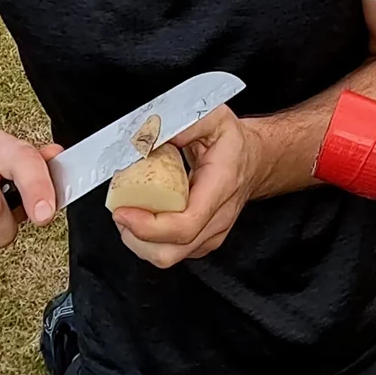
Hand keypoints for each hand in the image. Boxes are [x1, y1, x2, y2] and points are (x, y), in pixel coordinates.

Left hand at [111, 106, 266, 268]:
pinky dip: (149, 241)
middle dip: (135, 238)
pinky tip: (142, 219)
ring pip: (167, 257)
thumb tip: (151, 135)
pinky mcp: (202, 240)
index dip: (148, 226)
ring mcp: (210, 234)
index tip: (123, 211)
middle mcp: (218, 218)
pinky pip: (171, 252)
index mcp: (220, 187)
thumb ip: (183, 122)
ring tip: (127, 214)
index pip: (185, 224)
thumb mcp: (214, 117)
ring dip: (139, 241)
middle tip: (120, 211)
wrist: (255, 160)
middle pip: (170, 251)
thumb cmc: (234, 143)